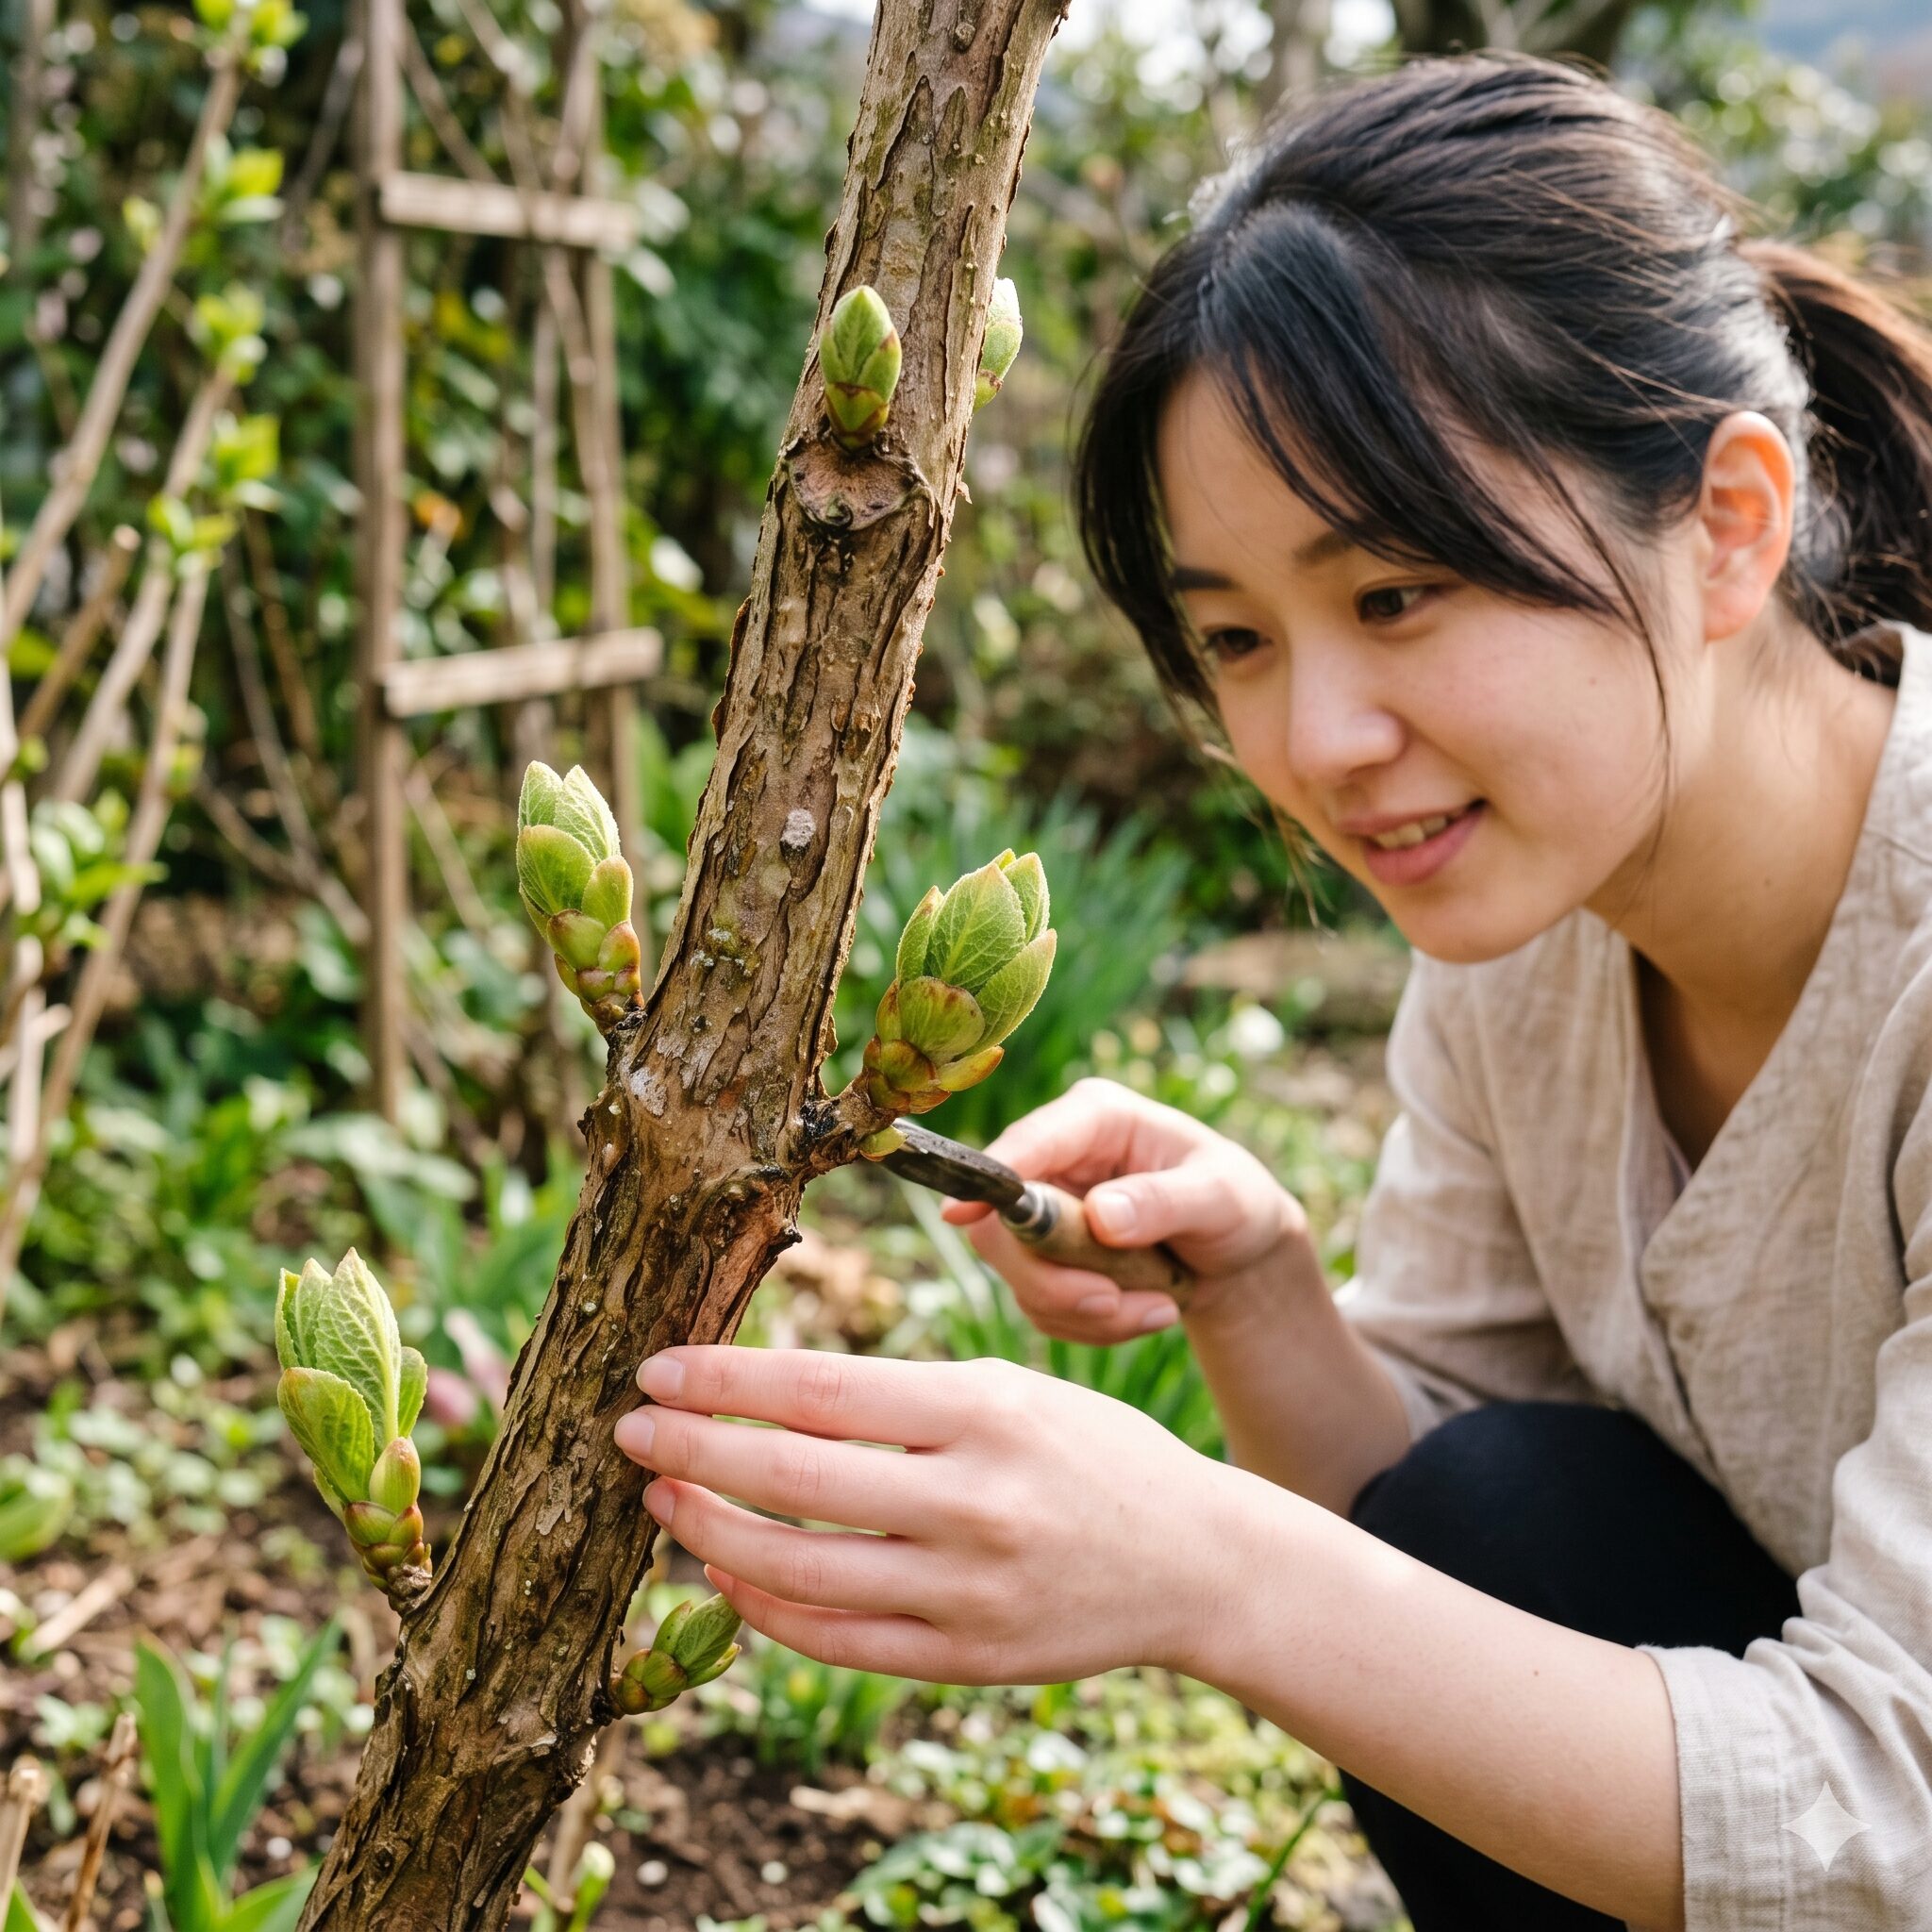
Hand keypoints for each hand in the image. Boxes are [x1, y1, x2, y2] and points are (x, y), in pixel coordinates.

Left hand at [614, 1345, 1223, 1684]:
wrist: (1193, 1561)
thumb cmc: (1086, 1451)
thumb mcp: (1008, 1388)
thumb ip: (896, 1397)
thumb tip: (760, 1394)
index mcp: (984, 1412)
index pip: (821, 1389)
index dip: (724, 1380)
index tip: (657, 1368)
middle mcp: (974, 1503)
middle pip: (793, 1480)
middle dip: (691, 1453)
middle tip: (628, 1432)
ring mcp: (967, 1592)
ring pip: (798, 1572)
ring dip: (708, 1536)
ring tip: (661, 1503)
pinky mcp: (963, 1661)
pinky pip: (834, 1641)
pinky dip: (764, 1610)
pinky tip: (726, 1576)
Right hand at [942, 1076, 1306, 1342]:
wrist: (1240, 1253)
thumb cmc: (1237, 1203)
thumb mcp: (1221, 1197)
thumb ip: (1164, 1202)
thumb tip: (1101, 1216)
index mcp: (1095, 1118)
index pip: (1027, 1143)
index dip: (991, 1180)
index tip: (960, 1216)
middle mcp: (1057, 1159)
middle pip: (999, 1223)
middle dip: (1052, 1278)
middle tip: (1111, 1303)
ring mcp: (1046, 1210)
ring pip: (1018, 1274)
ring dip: (1087, 1310)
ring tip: (1159, 1309)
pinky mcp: (1047, 1259)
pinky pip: (1043, 1307)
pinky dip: (1095, 1324)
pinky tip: (1147, 1312)